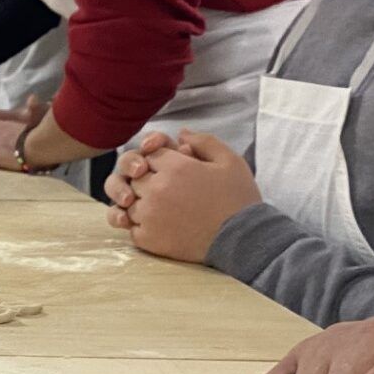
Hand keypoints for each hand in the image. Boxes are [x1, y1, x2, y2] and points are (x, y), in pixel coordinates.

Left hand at [112, 130, 258, 262]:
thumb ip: (203, 142)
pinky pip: (132, 227)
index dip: (161, 160)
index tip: (176, 171)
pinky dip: (141, 226)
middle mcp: (156, 189)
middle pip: (136, 177)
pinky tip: (160, 225)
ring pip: (129, 202)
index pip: (150, 154)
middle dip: (149, 179)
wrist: (244, 240)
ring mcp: (149, 215)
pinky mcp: (149, 239)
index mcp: (174, 167)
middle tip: (171, 191)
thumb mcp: (229, 161)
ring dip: (142, 203)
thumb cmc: (238, 199)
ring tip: (165, 209)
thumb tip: (181, 133)